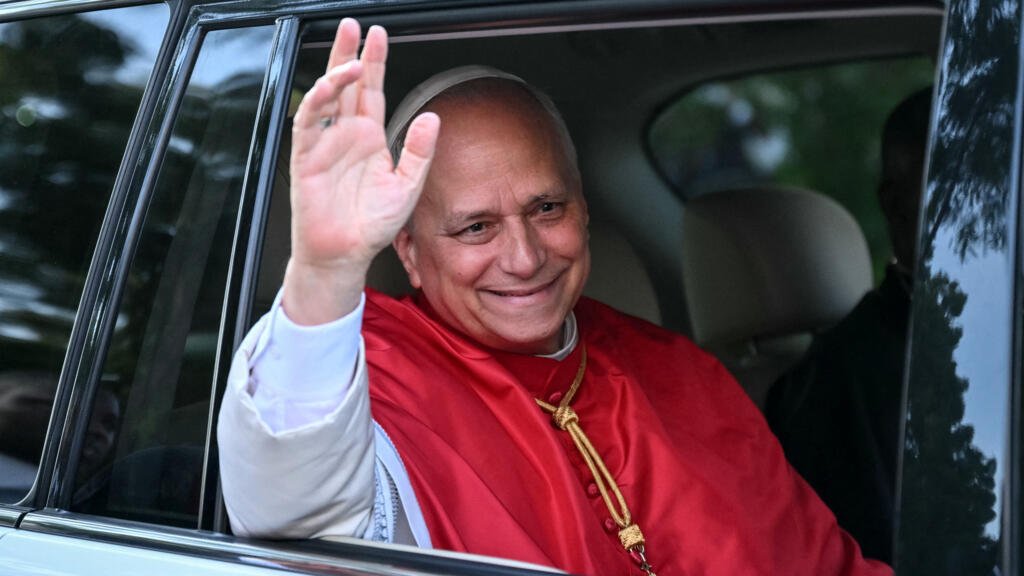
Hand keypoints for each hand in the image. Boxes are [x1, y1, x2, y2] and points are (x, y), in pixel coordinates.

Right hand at [283, 19, 439, 324]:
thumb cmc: (372, 224)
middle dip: (350, 52)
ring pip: (327, 96)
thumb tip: (432, 116)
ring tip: (350, 51)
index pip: (372, 91)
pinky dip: (317, 102)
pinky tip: (330, 86)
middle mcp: (346, 135)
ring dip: (335, 72)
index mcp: (370, 139)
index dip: (375, 62)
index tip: (379, 35)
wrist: (345, 253)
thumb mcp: (406, 187)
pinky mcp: (307, 157)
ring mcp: (325, 144)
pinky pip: (309, 123)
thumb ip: (419, 152)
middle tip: (354, 24)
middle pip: (347, 84)